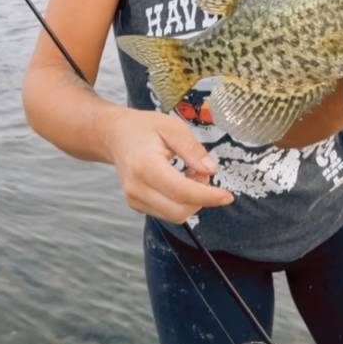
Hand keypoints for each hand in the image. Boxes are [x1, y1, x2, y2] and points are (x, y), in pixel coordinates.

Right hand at [108, 109, 233, 223]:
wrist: (114, 135)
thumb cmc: (144, 127)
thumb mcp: (172, 127)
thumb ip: (192, 149)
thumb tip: (211, 170)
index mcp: (145, 166)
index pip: (181, 192)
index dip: (208, 196)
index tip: (228, 196)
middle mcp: (136, 188)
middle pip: (179, 211)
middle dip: (201, 198)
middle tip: (203, 172)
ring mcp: (134, 200)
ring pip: (174, 215)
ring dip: (192, 200)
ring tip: (190, 172)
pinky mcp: (136, 205)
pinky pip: (167, 213)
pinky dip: (181, 201)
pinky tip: (179, 179)